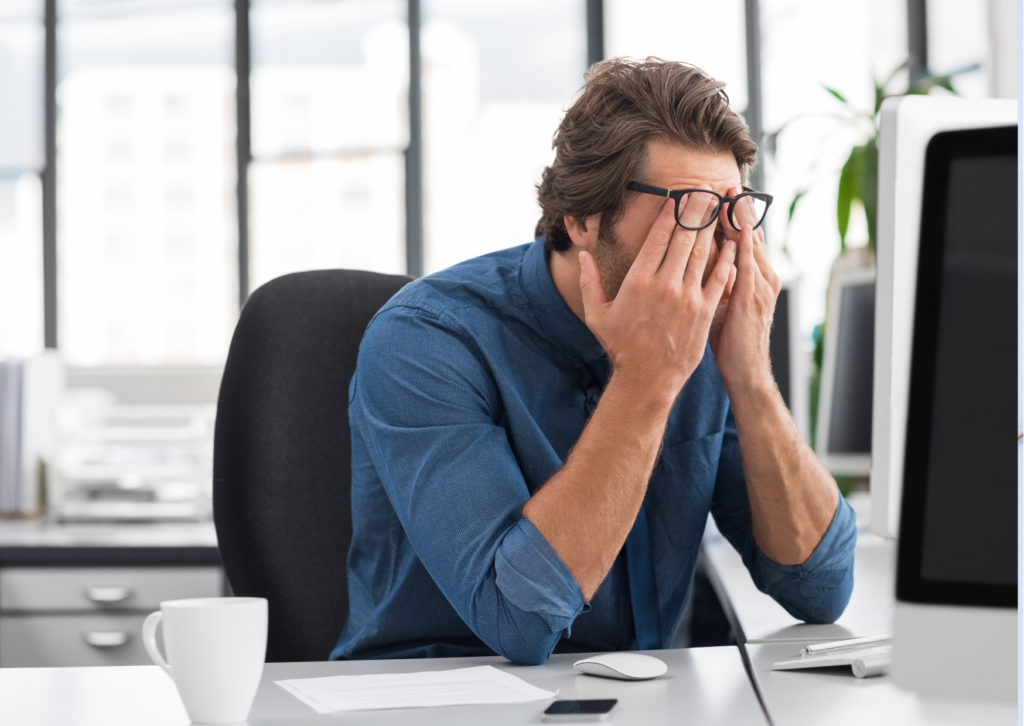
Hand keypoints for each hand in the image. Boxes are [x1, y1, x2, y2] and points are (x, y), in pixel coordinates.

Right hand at [579, 189, 737, 399]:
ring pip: (703, 252)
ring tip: (719, 206)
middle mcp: (665, 284)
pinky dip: (727, 258)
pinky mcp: (704, 311)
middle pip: (685, 237)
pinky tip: (732, 243)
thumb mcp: (597, 314)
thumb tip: (583, 255)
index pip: (659, 236)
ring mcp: (687, 297)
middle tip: (705, 190)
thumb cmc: (621, 347)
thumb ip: (588, 282)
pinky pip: (719, 277)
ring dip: (713, 227)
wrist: (647, 378)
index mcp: (638, 280)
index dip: (671, 213)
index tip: (678, 196)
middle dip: (696, 210)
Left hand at [708, 186, 780, 395]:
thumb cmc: (732, 341)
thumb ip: (718, 280)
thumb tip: (702, 260)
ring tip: (730, 194)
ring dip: (739, 218)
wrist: (746, 372)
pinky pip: (746, 264)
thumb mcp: (725, 304)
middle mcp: (762, 277)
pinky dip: (741, 244)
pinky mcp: (751, 298)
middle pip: (749, 234)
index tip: (721, 193)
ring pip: (749, 244)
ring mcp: (760, 286)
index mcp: (756, 277)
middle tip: (725, 182)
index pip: (744, 238)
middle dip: (738, 208)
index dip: (733, 215)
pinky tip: (734, 227)